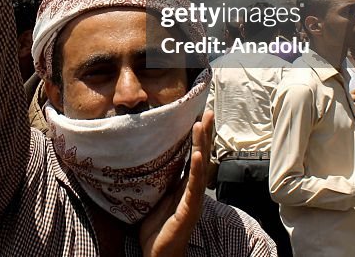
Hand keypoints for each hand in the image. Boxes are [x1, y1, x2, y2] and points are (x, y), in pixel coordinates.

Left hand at [139, 110, 213, 255]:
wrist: (160, 256)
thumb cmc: (158, 229)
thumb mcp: (156, 197)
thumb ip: (158, 179)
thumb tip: (148, 157)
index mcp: (184, 185)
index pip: (193, 155)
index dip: (198, 136)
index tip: (199, 114)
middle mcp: (192, 190)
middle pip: (201, 156)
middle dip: (204, 134)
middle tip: (207, 111)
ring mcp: (192, 199)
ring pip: (199, 167)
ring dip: (201, 144)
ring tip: (202, 124)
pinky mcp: (188, 210)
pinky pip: (193, 187)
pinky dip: (197, 170)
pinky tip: (198, 155)